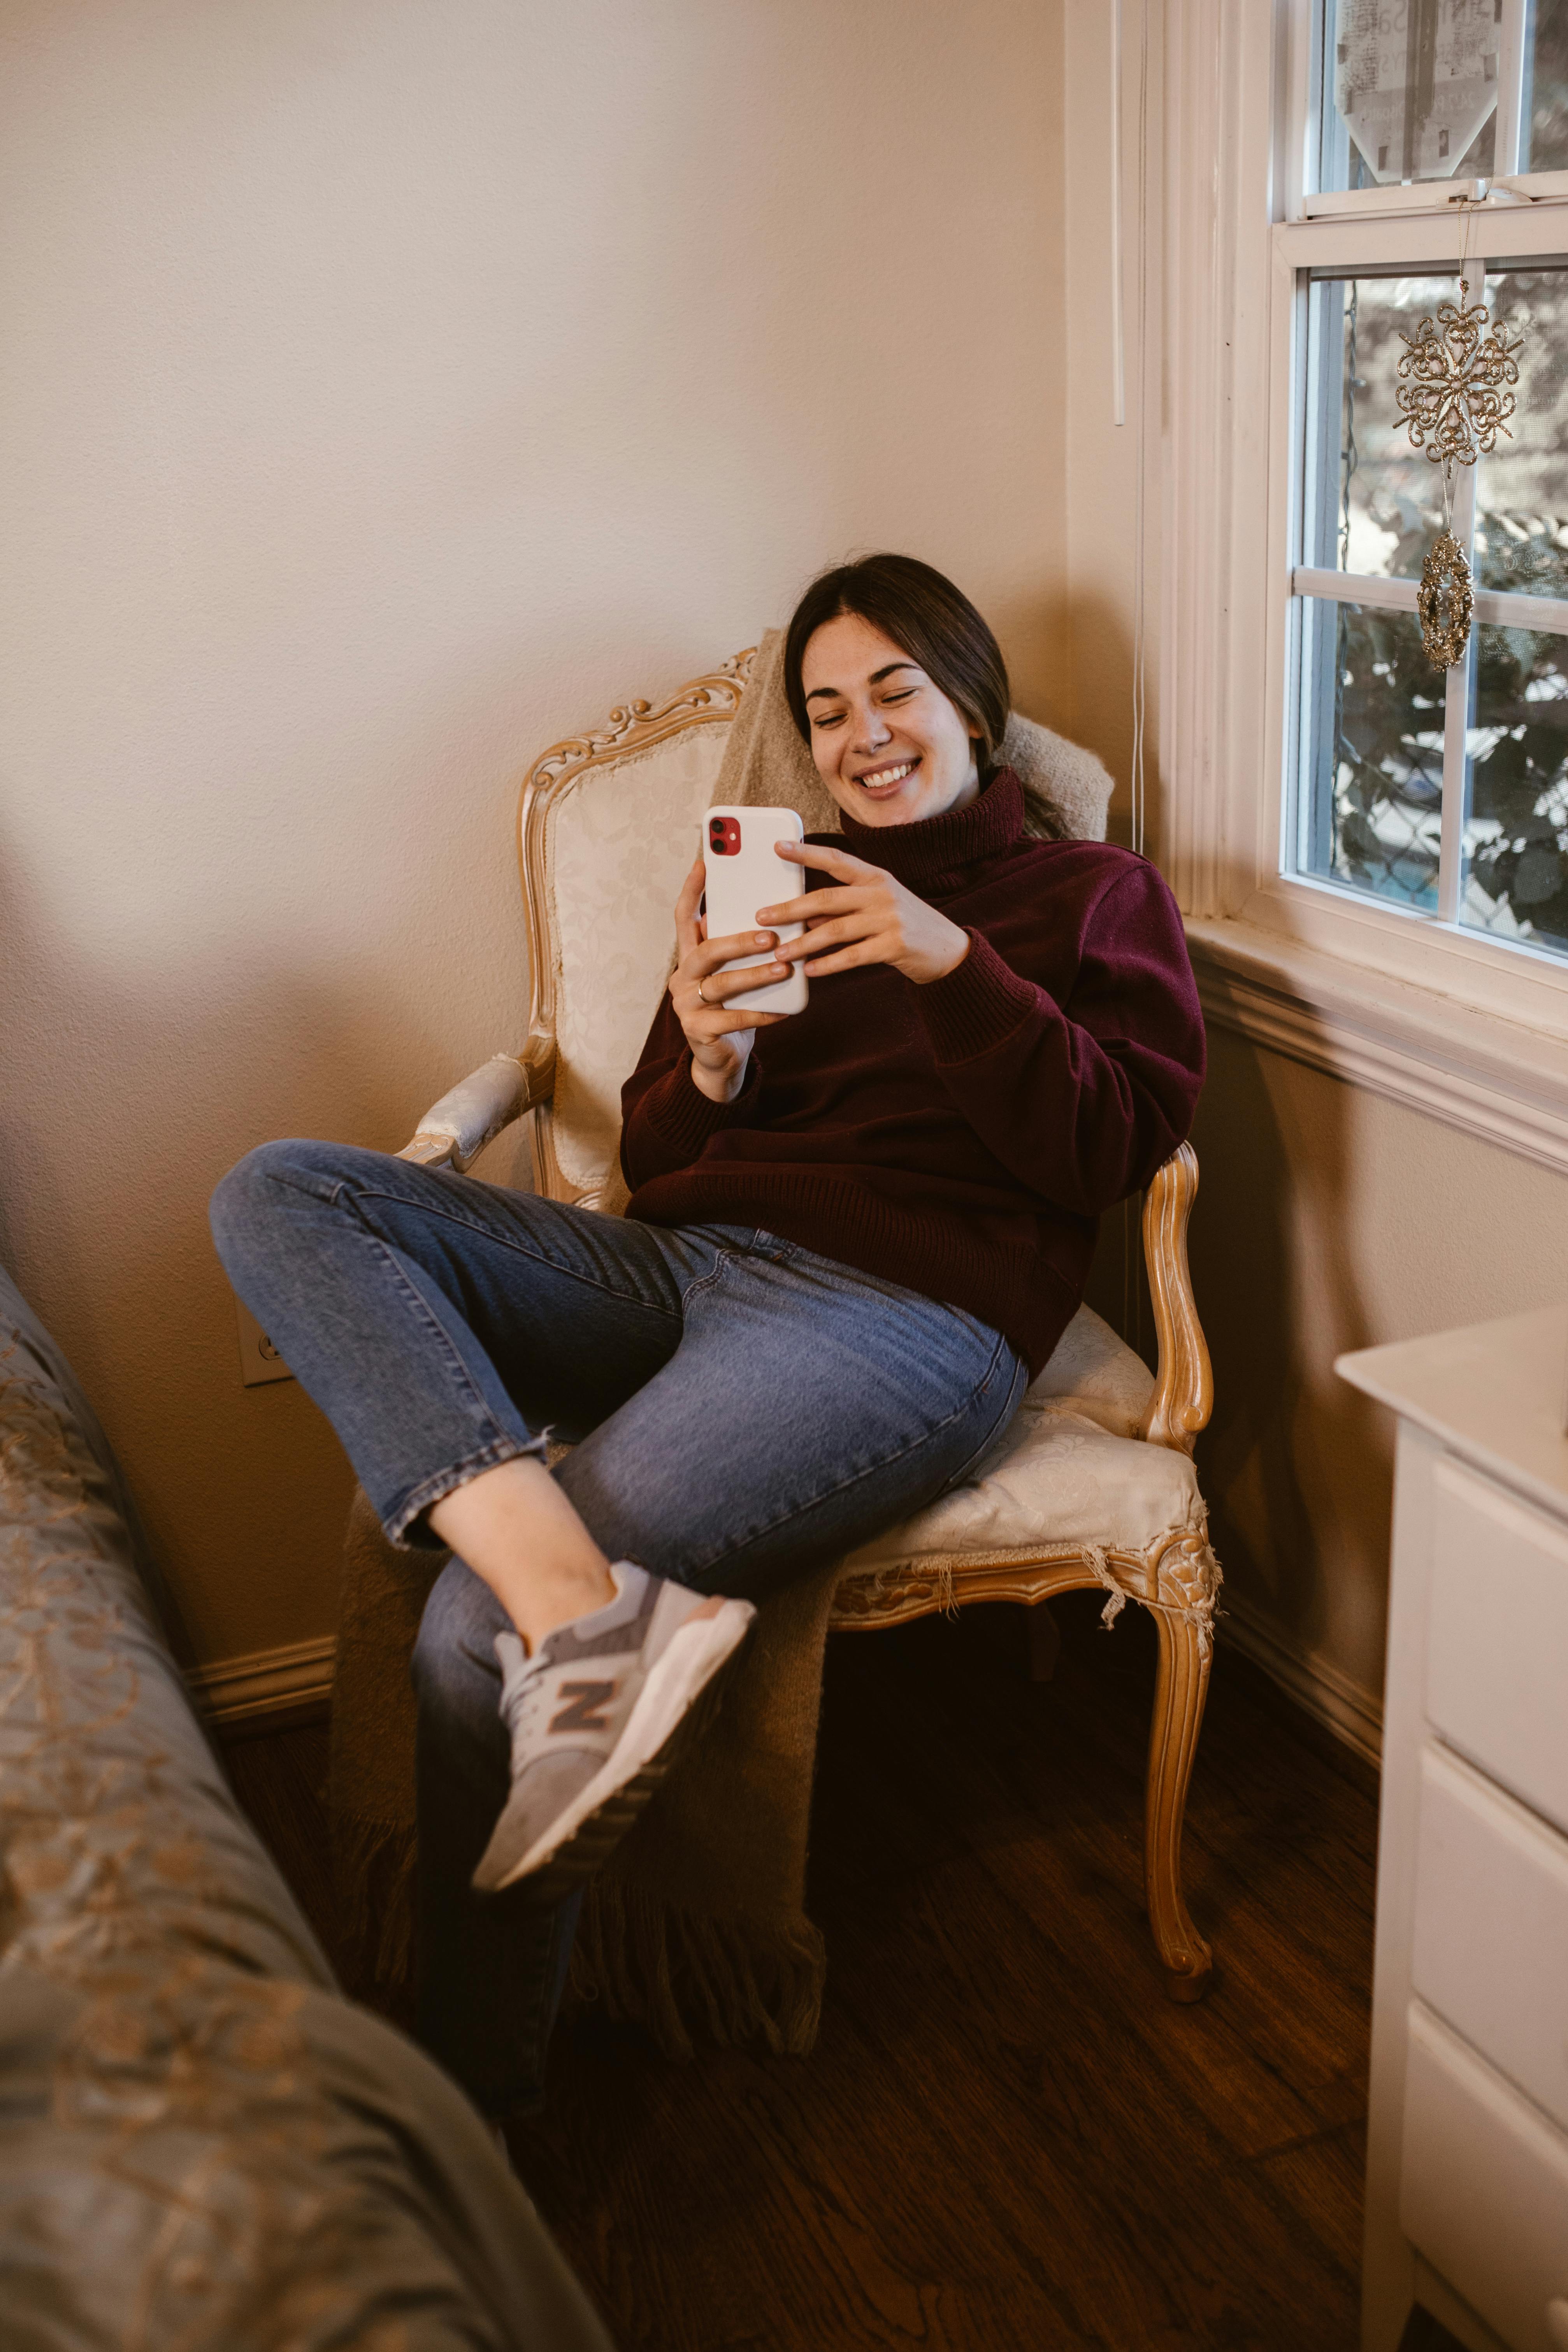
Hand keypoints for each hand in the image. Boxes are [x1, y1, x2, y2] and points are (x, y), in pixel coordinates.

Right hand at [669, 855, 790, 1104]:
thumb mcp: (734, 971)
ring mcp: (686, 1004)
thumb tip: (772, 914)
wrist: (722, 1057)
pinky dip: (760, 1014)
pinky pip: (732, 1019)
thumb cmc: (734, 1005)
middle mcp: (683, 976)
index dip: (692, 890)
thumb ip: (740, 947)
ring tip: (784, 968)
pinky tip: (783, 1010)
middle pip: (706, 950)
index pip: (684, 917)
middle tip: (770, 935)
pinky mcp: (698, 1031)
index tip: (704, 863)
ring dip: (755, 975)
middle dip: (739, 940)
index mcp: (690, 955)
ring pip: (721, 984)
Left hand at [758, 839, 970, 985]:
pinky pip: (853, 956)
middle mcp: (882, 893)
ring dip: (804, 942)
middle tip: (763, 917)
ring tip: (781, 953)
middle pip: (827, 898)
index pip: (835, 859)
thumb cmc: (906, 926)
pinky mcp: (894, 945)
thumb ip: (843, 909)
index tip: (779, 847)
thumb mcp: (877, 908)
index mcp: (875, 877)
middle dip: (790, 908)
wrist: (948, 950)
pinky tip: (811, 970)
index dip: (806, 853)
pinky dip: (829, 964)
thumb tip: (804, 916)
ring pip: (836, 929)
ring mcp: (890, 919)